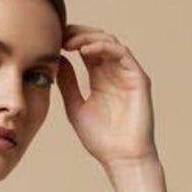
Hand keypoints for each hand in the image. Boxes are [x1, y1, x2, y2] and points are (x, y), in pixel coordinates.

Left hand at [56, 23, 157, 166]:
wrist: (121, 158)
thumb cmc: (100, 139)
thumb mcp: (75, 106)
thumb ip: (68, 83)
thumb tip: (56, 60)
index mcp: (100, 77)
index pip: (86, 48)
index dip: (71, 39)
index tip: (52, 39)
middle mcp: (115, 72)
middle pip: (98, 40)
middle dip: (78, 33)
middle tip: (59, 34)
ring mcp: (128, 74)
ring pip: (110, 42)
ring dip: (89, 38)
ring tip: (69, 42)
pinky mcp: (139, 79)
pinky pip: (122, 54)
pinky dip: (104, 48)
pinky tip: (85, 51)